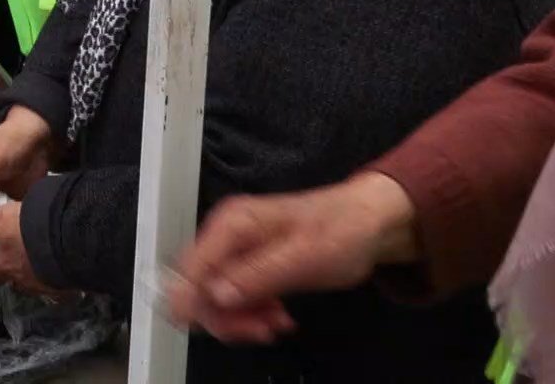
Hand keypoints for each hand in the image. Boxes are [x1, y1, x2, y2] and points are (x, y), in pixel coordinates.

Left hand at [0, 201, 63, 294]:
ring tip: (34, 260)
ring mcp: (42, 286)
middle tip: (11, 258)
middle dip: (8, 270)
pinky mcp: (63, 287)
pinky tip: (55, 266)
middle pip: (8, 278)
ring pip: (30, 281)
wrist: (70, 236)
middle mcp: (19, 280)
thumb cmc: (29, 227)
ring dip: (30, 272)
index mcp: (2, 265)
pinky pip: (53, 284)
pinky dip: (51, 277)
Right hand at [166, 173, 417, 344]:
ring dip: (240, 319)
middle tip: (260, 330)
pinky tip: (277, 318)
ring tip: (276, 324)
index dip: (187, 297)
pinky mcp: (247, 268)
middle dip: (224, 315)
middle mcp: (225, 237)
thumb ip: (257, 275)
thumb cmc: (340, 231)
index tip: (200, 326)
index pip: (191, 265)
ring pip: (214, 298)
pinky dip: (251, 314)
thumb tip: (215, 295)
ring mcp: (235, 253)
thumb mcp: (302, 256)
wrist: (366, 224)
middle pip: (198, 285)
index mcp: (232, 224)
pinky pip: (233, 299)